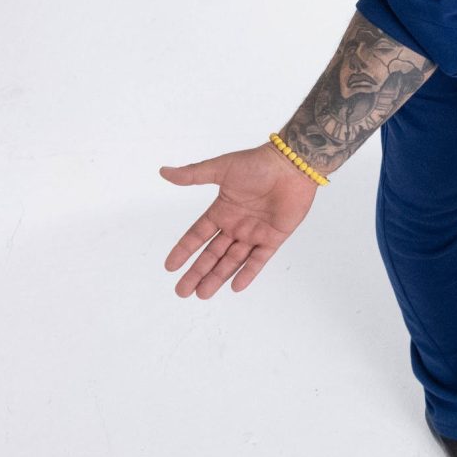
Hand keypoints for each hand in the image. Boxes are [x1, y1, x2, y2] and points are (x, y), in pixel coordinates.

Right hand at [161, 145, 319, 297]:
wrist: (292, 165)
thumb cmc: (257, 163)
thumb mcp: (221, 168)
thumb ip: (193, 175)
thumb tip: (163, 171)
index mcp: (222, 210)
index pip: (197, 235)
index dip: (184, 251)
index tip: (169, 267)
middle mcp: (236, 225)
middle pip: (212, 254)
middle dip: (197, 272)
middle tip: (182, 291)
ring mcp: (254, 233)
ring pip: (232, 260)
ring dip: (217, 277)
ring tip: (202, 293)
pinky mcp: (273, 237)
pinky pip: (259, 259)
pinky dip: (248, 273)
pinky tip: (235, 287)